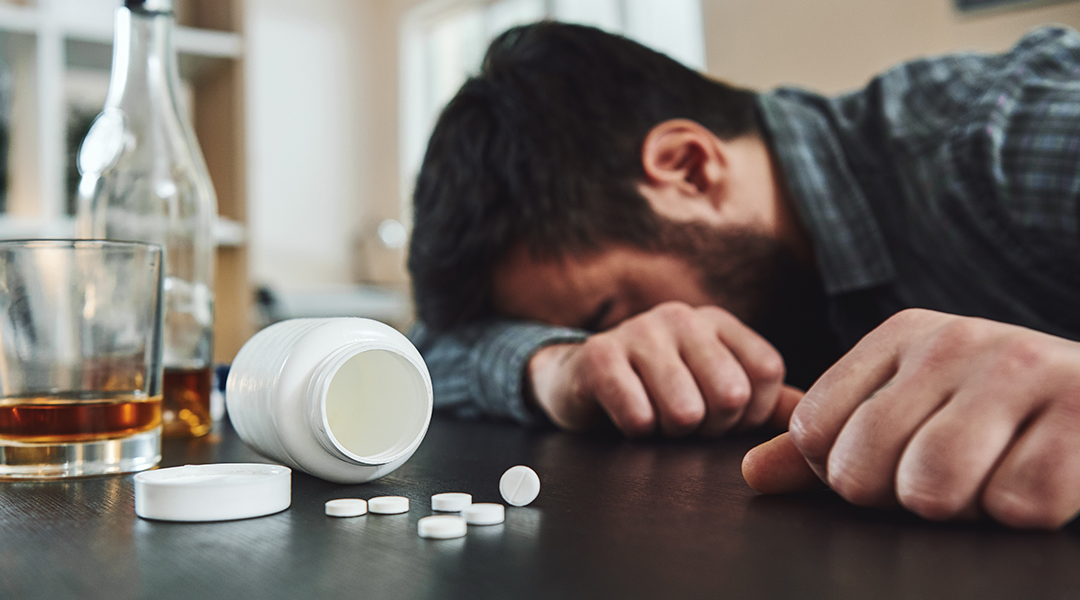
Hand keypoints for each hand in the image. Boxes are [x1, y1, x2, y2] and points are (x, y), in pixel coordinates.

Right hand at [526, 301, 792, 436]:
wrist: (580, 380)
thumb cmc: (656, 389)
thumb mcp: (711, 385)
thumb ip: (767, 400)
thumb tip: (818, 417)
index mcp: (718, 322)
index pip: (767, 373)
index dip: (750, 414)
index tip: (722, 419)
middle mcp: (683, 316)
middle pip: (731, 394)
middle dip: (710, 428)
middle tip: (684, 423)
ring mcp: (639, 330)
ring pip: (686, 411)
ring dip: (670, 433)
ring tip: (655, 419)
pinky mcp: (599, 355)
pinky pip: (638, 415)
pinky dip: (637, 431)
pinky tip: (627, 417)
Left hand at [742, 309, 1079, 528]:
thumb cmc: (1001, 417)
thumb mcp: (911, 412)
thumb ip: (831, 442)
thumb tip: (752, 474)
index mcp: (901, 335)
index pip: (813, 433)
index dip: (843, 475)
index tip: (894, 465)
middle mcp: (953, 341)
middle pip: (862, 469)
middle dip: (901, 498)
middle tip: (950, 477)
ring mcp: (1020, 370)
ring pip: (932, 490)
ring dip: (963, 508)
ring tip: (993, 476)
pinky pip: (1014, 505)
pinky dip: (1024, 513)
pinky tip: (1043, 476)